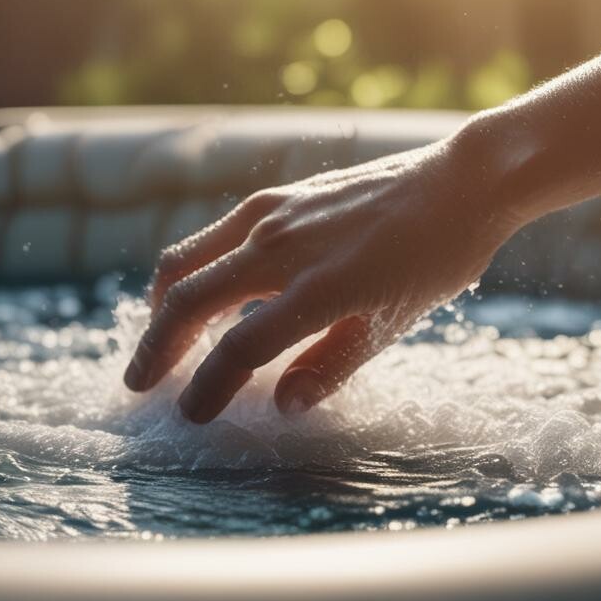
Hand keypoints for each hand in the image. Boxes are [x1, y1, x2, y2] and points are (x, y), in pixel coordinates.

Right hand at [122, 137, 521, 422]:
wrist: (460, 184)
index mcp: (316, 289)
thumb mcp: (390, 325)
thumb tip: (280, 405)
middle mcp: (282, 247)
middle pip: (190, 300)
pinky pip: (213, 236)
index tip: (192, 415)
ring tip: (157, 341)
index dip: (208, 388)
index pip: (238, 349)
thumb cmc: (435, 260)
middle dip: (157, 348)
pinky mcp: (277, 195)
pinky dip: (192, 269)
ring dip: (164, 305)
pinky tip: (197, 291)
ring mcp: (273, 214)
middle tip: (141, 385)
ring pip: (189, 260)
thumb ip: (330, 367)